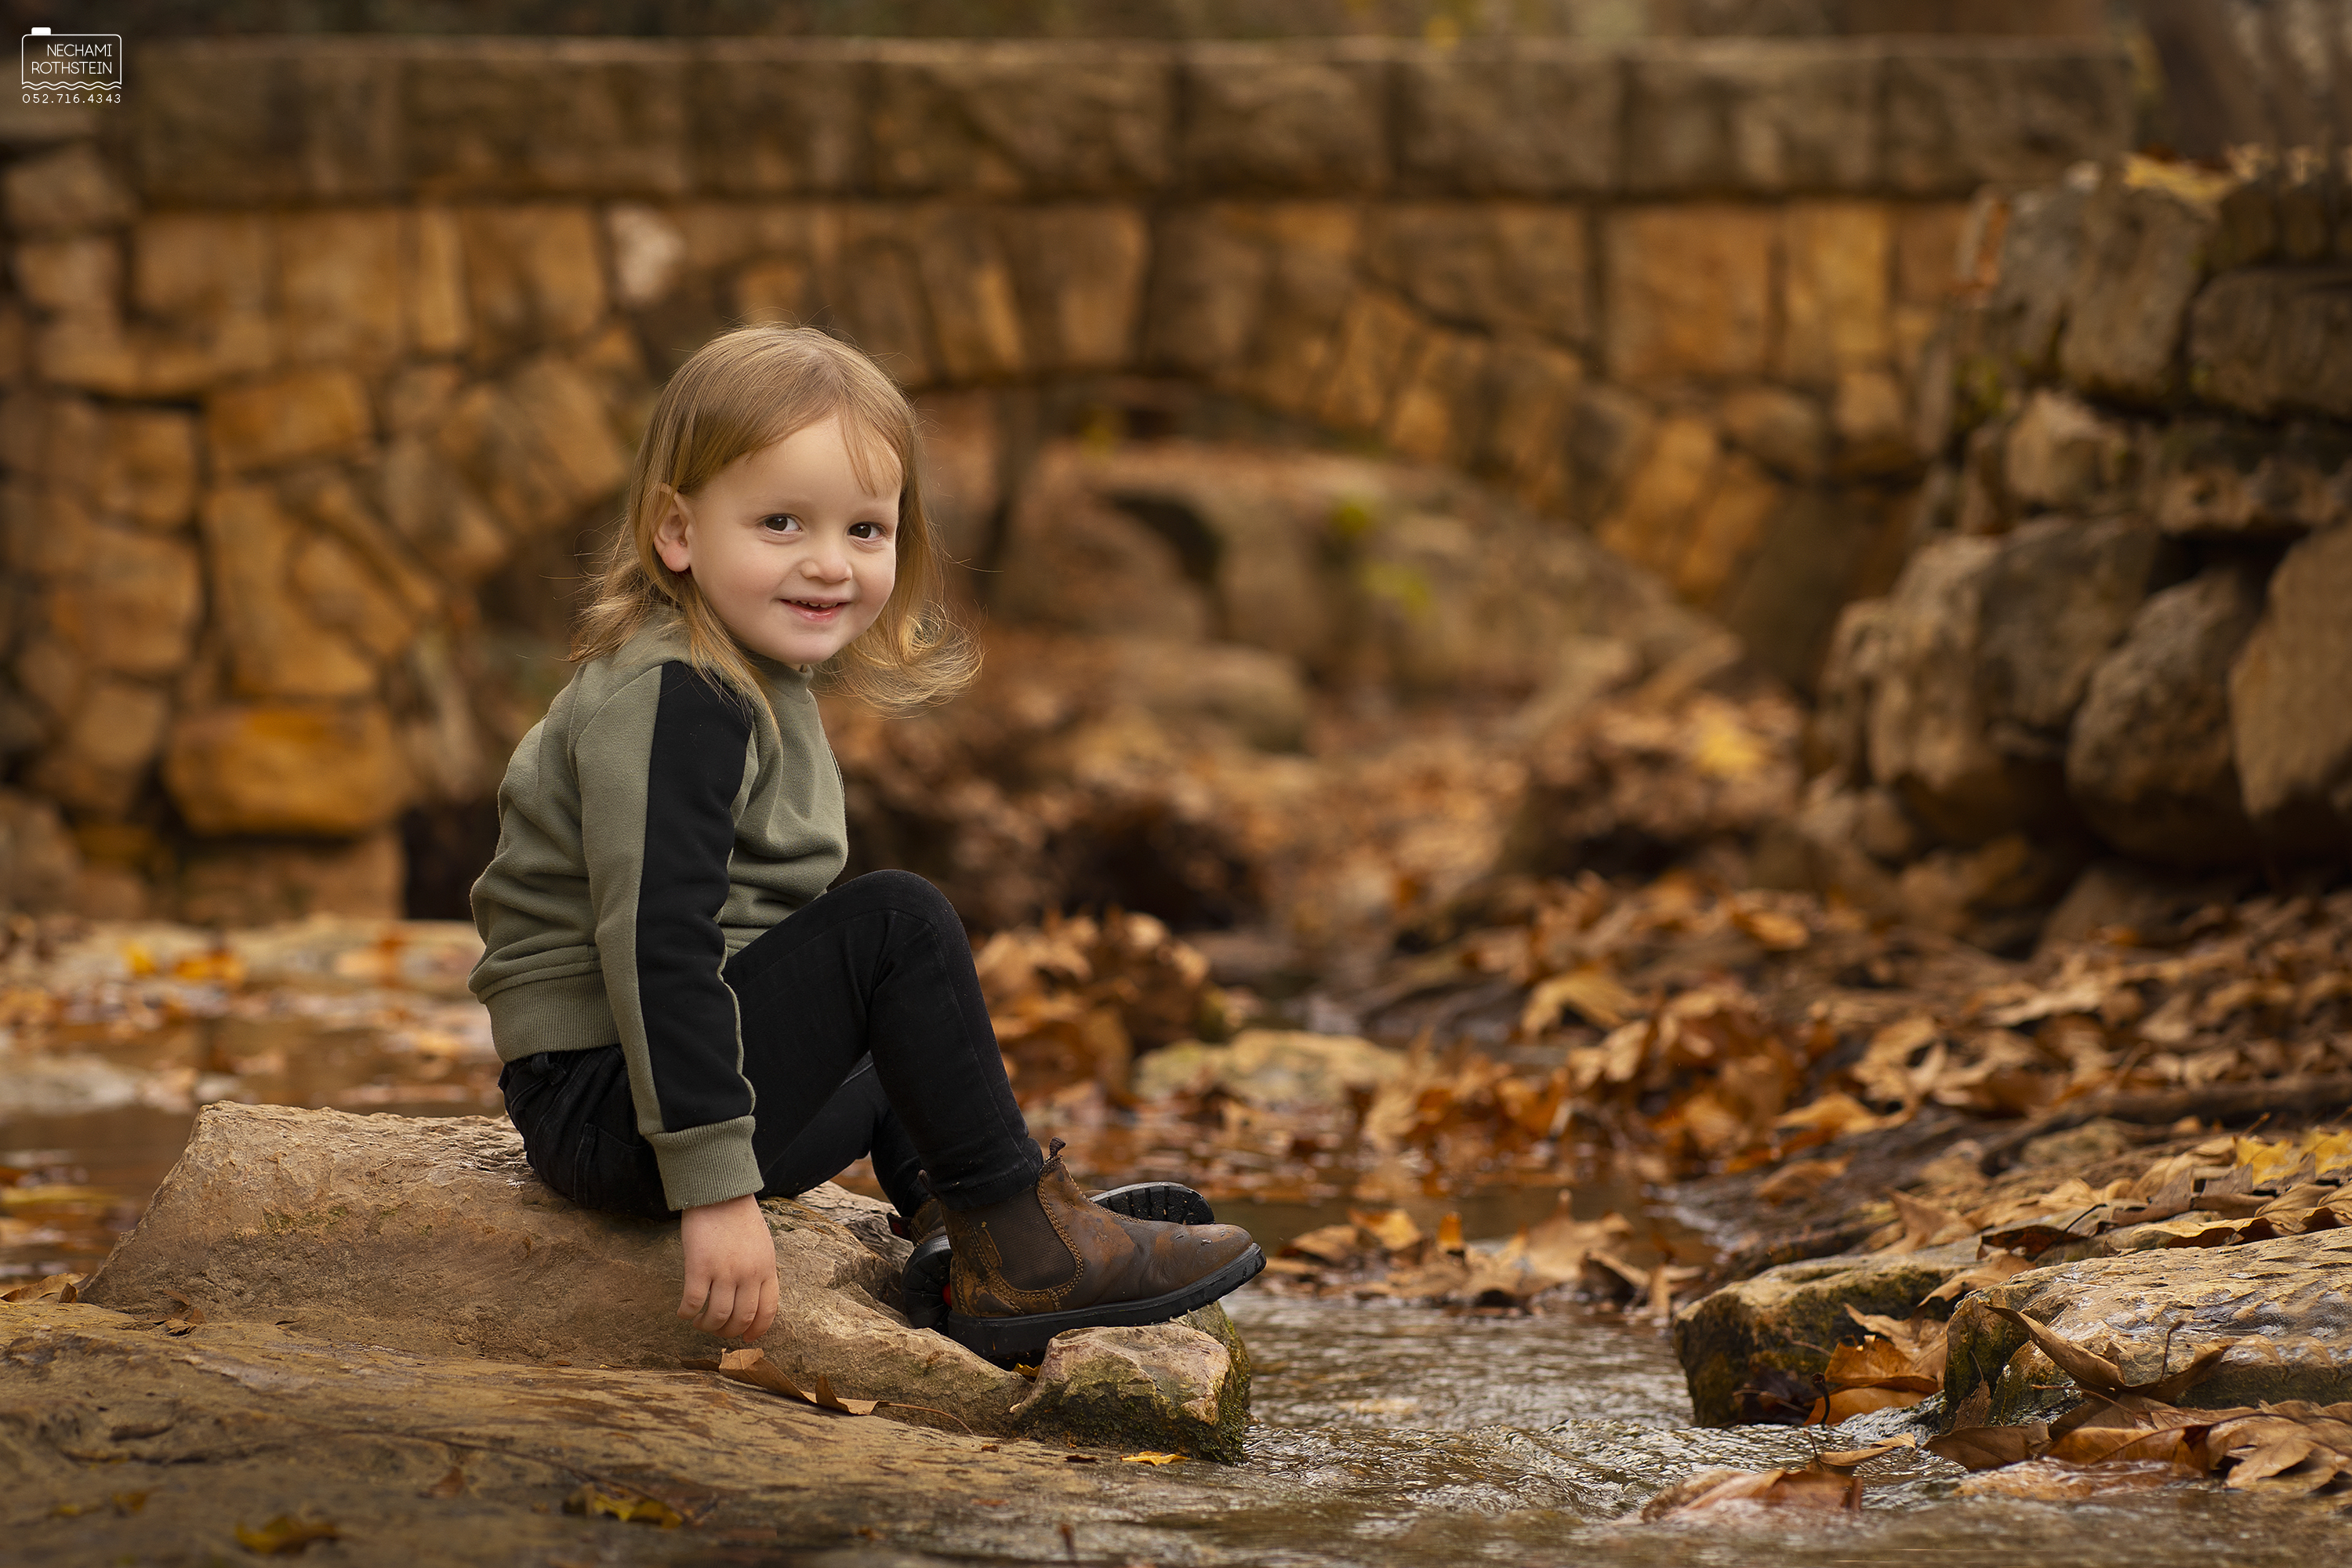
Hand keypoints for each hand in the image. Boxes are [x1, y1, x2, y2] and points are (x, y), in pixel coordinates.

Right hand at [678, 1194, 777, 1340]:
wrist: (720, 1193)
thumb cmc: (740, 1218)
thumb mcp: (763, 1246)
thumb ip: (760, 1272)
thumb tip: (753, 1299)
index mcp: (767, 1269)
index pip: (767, 1311)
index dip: (757, 1330)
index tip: (747, 1339)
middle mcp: (748, 1274)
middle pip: (741, 1318)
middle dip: (728, 1332)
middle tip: (717, 1331)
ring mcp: (724, 1271)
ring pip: (717, 1316)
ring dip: (707, 1327)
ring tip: (699, 1323)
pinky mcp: (699, 1266)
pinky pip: (692, 1303)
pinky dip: (687, 1314)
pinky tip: (683, 1313)